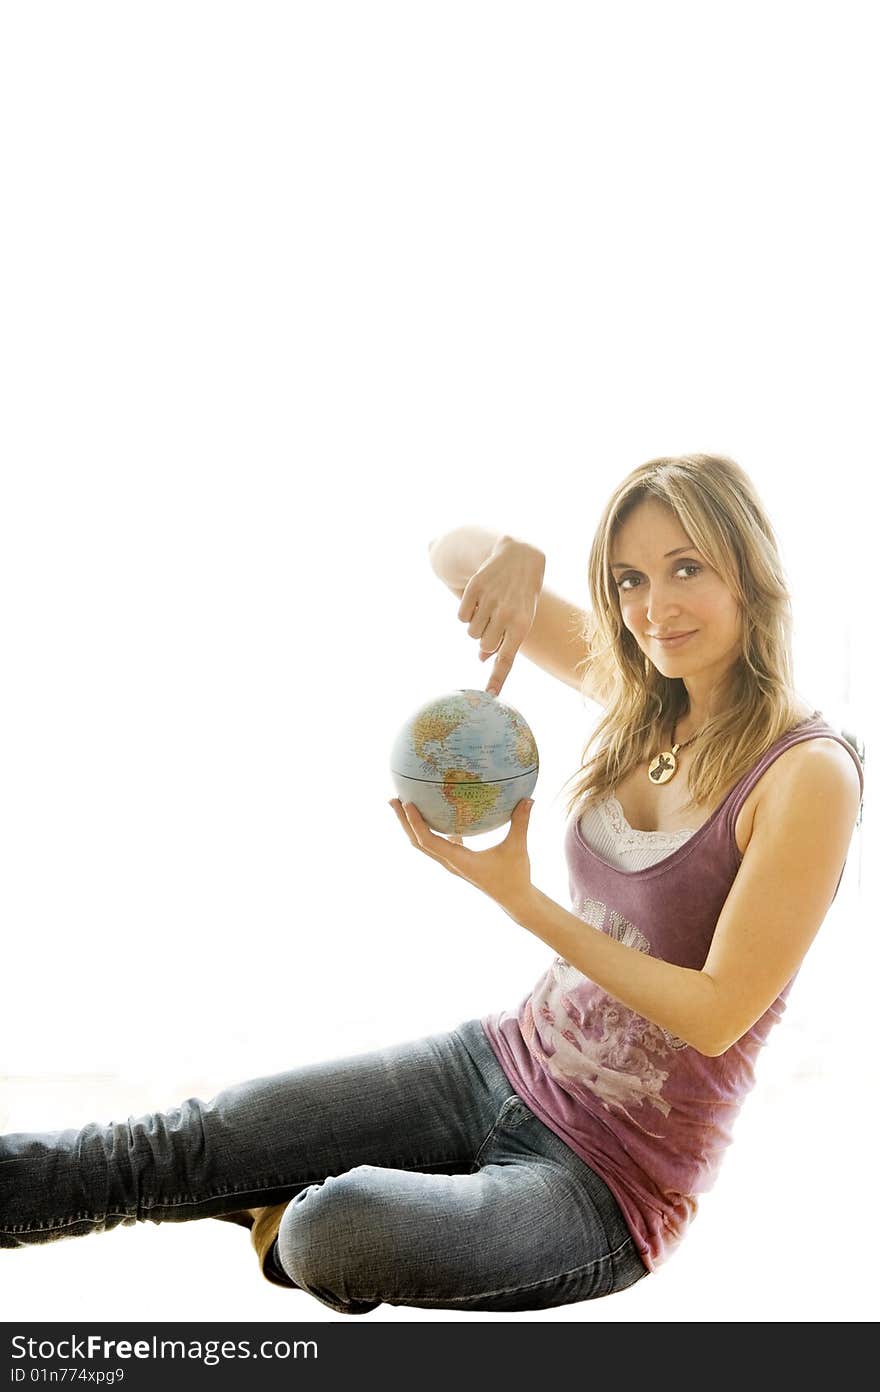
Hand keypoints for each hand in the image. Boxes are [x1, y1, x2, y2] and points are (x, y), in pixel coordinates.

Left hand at [388, 796, 534, 918]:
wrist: (515, 900)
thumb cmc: (515, 876)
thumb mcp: (517, 847)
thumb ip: (520, 823)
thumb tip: (528, 798)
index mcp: (459, 861)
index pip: (429, 841)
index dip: (415, 823)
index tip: (406, 803)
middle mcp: (450, 863)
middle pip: (418, 842)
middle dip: (404, 822)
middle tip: (392, 799)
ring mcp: (453, 864)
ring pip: (426, 845)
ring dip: (413, 826)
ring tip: (404, 805)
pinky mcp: (459, 862)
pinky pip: (439, 845)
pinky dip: (432, 831)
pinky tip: (437, 815)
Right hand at [458, 537, 544, 697]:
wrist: (520, 556)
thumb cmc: (522, 596)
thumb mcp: (521, 618)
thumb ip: (504, 641)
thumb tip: (482, 659)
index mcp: (522, 625)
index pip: (507, 658)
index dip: (497, 678)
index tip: (490, 696)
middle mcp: (506, 614)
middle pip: (483, 646)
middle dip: (485, 640)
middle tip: (494, 624)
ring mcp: (490, 600)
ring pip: (471, 632)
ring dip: (476, 625)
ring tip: (489, 609)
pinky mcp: (475, 588)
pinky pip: (461, 617)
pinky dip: (466, 613)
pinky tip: (479, 600)